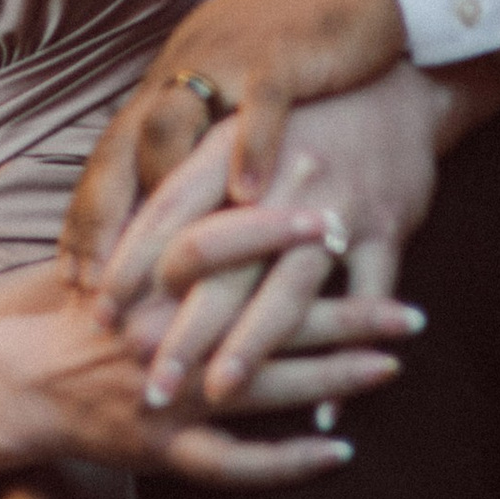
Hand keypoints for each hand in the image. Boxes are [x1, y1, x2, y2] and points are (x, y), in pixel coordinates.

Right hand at [14, 193, 410, 487]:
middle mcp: (165, 337)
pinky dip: (291, 463)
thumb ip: (167, 214)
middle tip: (412, 312)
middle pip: (267, 321)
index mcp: (152, 283)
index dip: (283, 231)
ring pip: (267, 389)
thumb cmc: (80, 310)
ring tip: (394, 367)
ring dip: (335, 380)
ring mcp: (170, 398)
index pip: (225, 245)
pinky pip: (238, 465)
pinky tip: (341, 452)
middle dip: (345, 316)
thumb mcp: (116, 252)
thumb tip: (224, 160)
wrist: (24, 383)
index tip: (338, 213)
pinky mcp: (168, 451)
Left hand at [61, 0, 407, 277]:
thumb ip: (199, 134)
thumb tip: (170, 202)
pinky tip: (250, 198)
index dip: (88, 222)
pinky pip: (258, 108)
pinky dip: (249, 151)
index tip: (73, 285)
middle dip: (112, 238)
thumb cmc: (293, 38)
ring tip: (172, 277)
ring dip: (172, 217)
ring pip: (178, 142)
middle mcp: (184, 73)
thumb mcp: (229, 82)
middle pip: (130, 162)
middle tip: (107, 308)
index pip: (110, 161)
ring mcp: (229, 65)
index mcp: (167, 83)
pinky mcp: (283, 57)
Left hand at [91, 56, 499, 433]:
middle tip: (151, 383)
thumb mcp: (239, 129)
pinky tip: (325, 410)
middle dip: (182, 329)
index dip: (131, 263)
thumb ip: (188, 178)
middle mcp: (278, 177)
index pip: (168, 210)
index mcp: (230, 149)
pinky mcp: (387, 226)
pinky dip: (346, 352)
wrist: (400, 87)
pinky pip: (367, 296)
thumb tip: (120, 234)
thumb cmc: (303, 118)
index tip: (99, 313)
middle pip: (221, 262)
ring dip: (251, 345)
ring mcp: (335, 203)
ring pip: (288, 284)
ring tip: (218, 393)